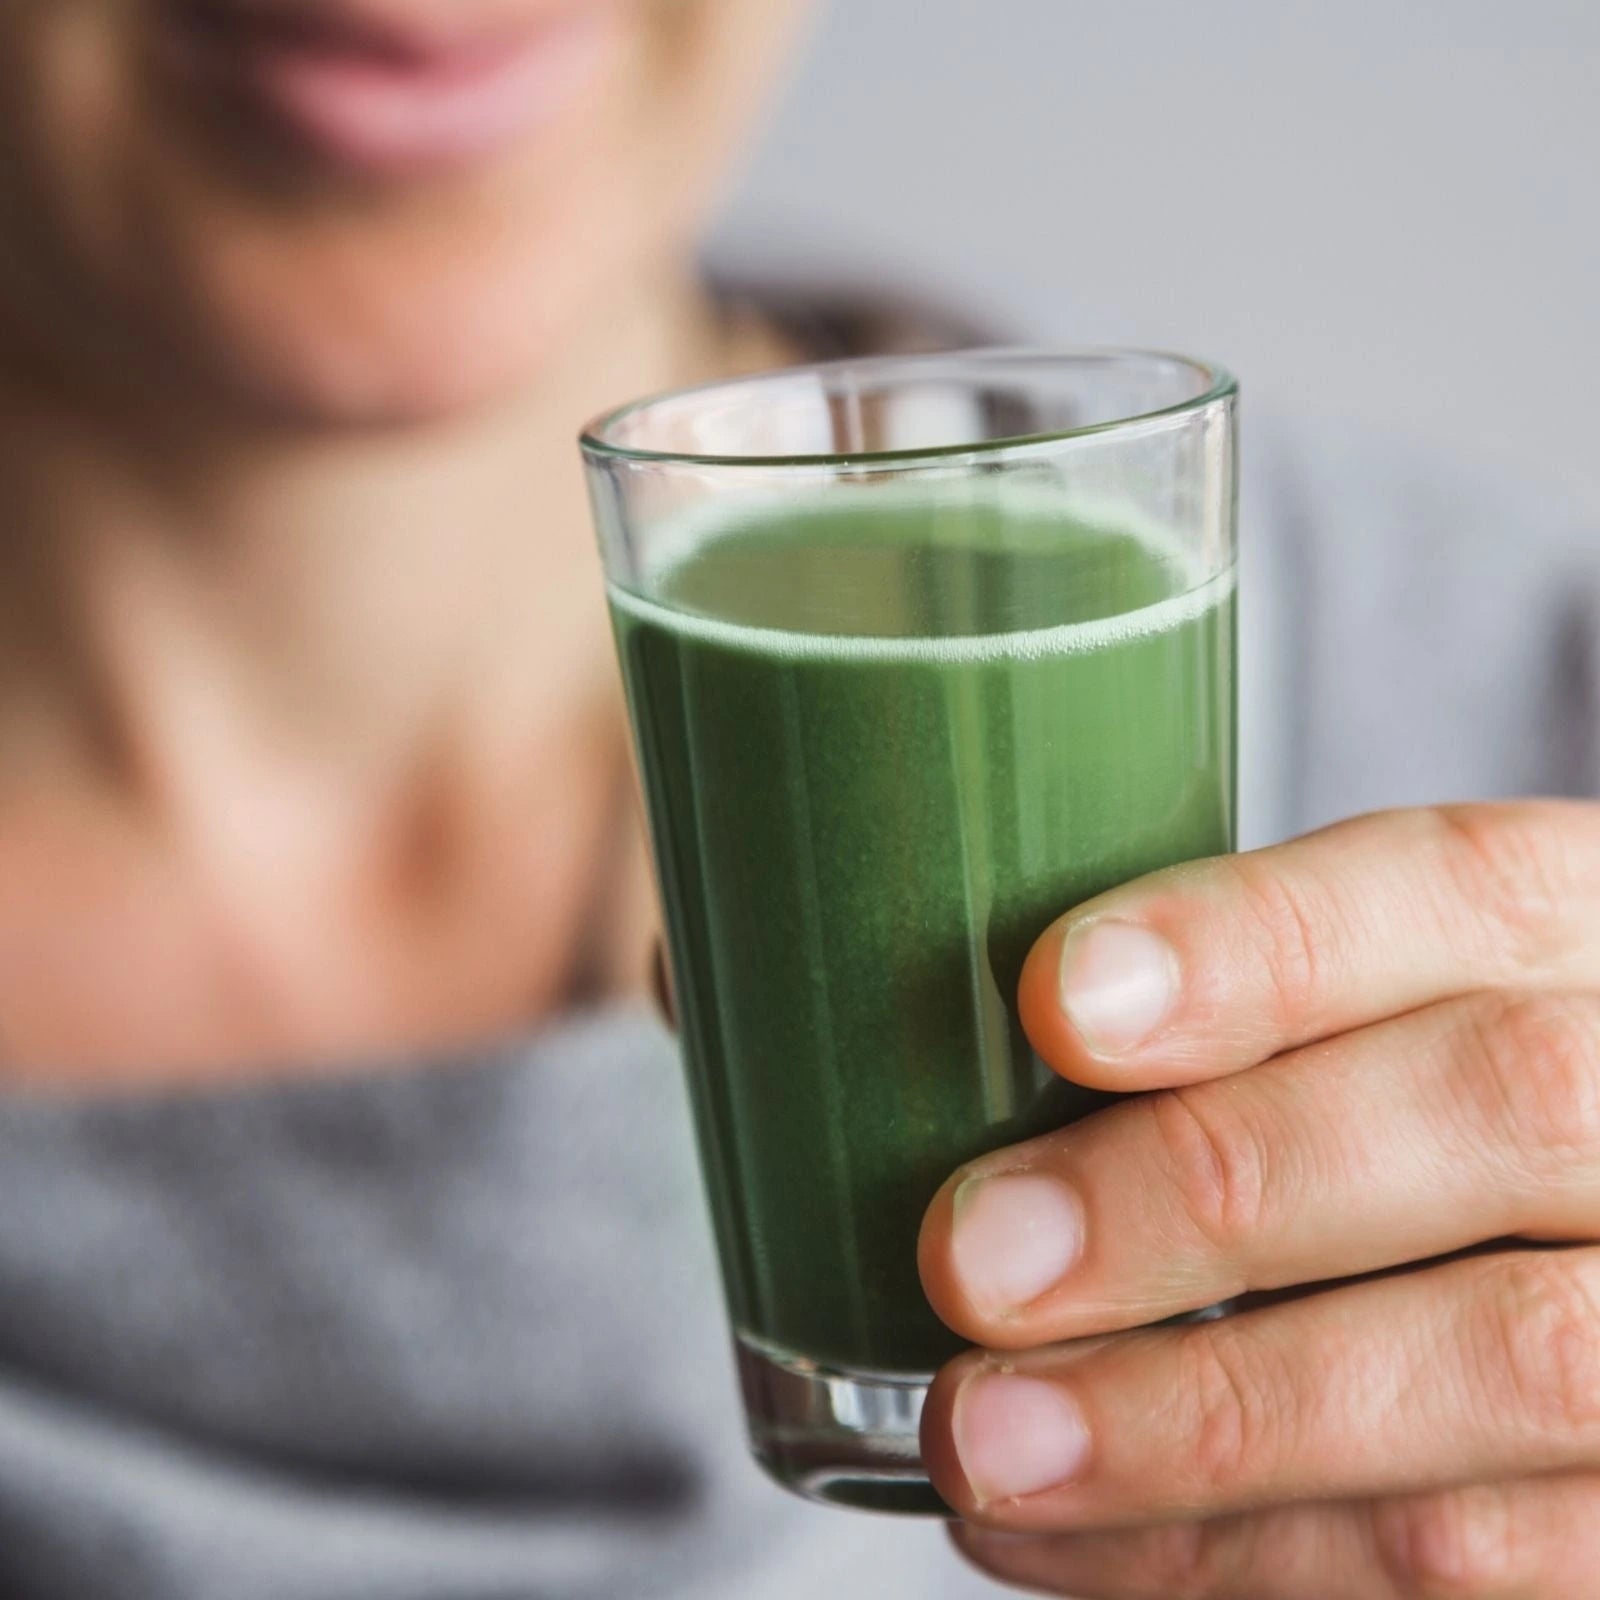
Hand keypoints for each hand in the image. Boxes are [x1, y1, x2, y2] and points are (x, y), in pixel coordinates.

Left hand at [916, 801, 1599, 1597]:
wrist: (1577, 1268)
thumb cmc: (1425, 1121)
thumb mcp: (1395, 1014)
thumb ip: (1259, 1022)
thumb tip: (1011, 1064)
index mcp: (1587, 939)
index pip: (1462, 884)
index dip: (1256, 942)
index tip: (1057, 999)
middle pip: (1497, 1103)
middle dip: (1207, 1185)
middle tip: (976, 1261)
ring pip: (1507, 1363)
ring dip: (1199, 1423)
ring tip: (983, 1440)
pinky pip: (1488, 1559)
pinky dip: (1247, 1555)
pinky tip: (1079, 1534)